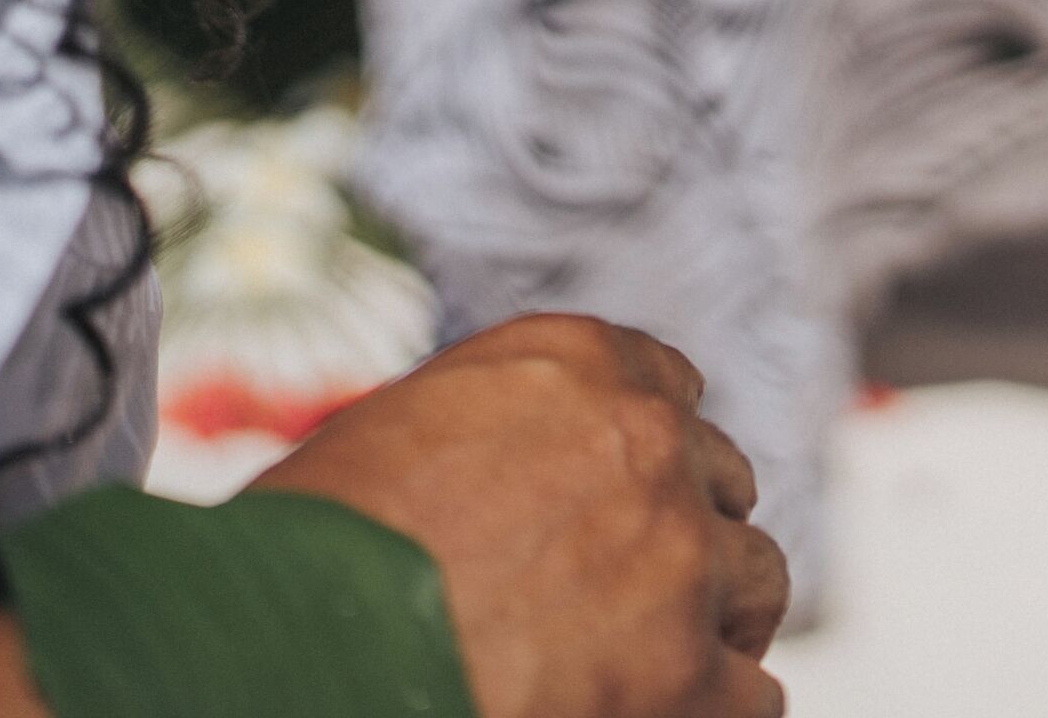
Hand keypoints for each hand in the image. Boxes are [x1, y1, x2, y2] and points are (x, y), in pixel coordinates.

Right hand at [251, 316, 786, 717]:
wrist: (291, 664)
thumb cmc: (298, 563)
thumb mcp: (391, 443)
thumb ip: (492, 438)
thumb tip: (519, 477)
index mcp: (573, 364)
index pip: (662, 386)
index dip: (645, 451)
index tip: (625, 493)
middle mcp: (647, 441)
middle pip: (714, 479)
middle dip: (680, 530)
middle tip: (631, 591)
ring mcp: (682, 557)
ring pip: (756, 576)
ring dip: (715, 618)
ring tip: (657, 664)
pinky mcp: (689, 676)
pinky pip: (750, 696)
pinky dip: (709, 714)